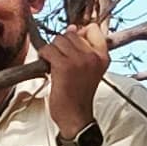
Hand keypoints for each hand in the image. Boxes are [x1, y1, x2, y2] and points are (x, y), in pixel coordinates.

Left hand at [40, 9, 113, 134]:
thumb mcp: (89, 70)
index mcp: (103, 57)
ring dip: (52, 51)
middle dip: (62, 45)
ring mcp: (79, 60)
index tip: (72, 44)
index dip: (79, 33)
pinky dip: (43, 56)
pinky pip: (48, 50)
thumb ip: (84, 49)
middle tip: (61, 60)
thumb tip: (72, 28)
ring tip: (55, 65)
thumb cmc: (79, 96)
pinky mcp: (64, 66)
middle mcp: (93, 56)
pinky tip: (47, 67)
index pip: (93, 29)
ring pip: (58, 40)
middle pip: (72, 33)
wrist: (75, 117)